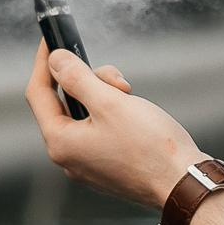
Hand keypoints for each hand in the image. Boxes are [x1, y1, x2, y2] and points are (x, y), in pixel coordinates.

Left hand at [26, 41, 203, 208]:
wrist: (184, 184)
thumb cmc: (150, 147)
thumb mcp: (110, 103)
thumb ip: (77, 78)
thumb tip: (55, 60)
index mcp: (61, 143)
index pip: (39, 93)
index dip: (44, 63)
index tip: (52, 40)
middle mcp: (68, 157)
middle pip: (65, 104)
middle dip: (89, 82)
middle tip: (118, 81)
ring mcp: (89, 165)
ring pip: (85, 116)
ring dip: (105, 98)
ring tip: (133, 100)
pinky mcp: (108, 168)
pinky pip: (100, 132)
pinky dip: (113, 116)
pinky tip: (136, 116)